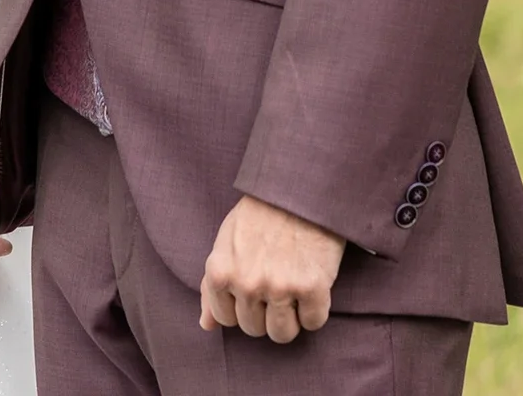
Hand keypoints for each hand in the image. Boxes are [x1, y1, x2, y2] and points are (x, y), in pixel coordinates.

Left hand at [198, 195, 345, 343]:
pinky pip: (313, 322)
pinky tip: (313, 286)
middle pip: (255, 329)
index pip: (226, 319)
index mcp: (220, 272)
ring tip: (294, 292)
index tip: (255, 289)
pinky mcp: (312, 287)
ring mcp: (279, 287)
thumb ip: (212, 286)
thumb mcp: (226, 243)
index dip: (242, 307)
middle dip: (266, 313)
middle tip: (277, 284)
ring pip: (282, 334)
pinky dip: (316, 310)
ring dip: (291, 319)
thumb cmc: (261, 215)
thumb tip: (207, 324)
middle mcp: (247, 284)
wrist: (300, 188)